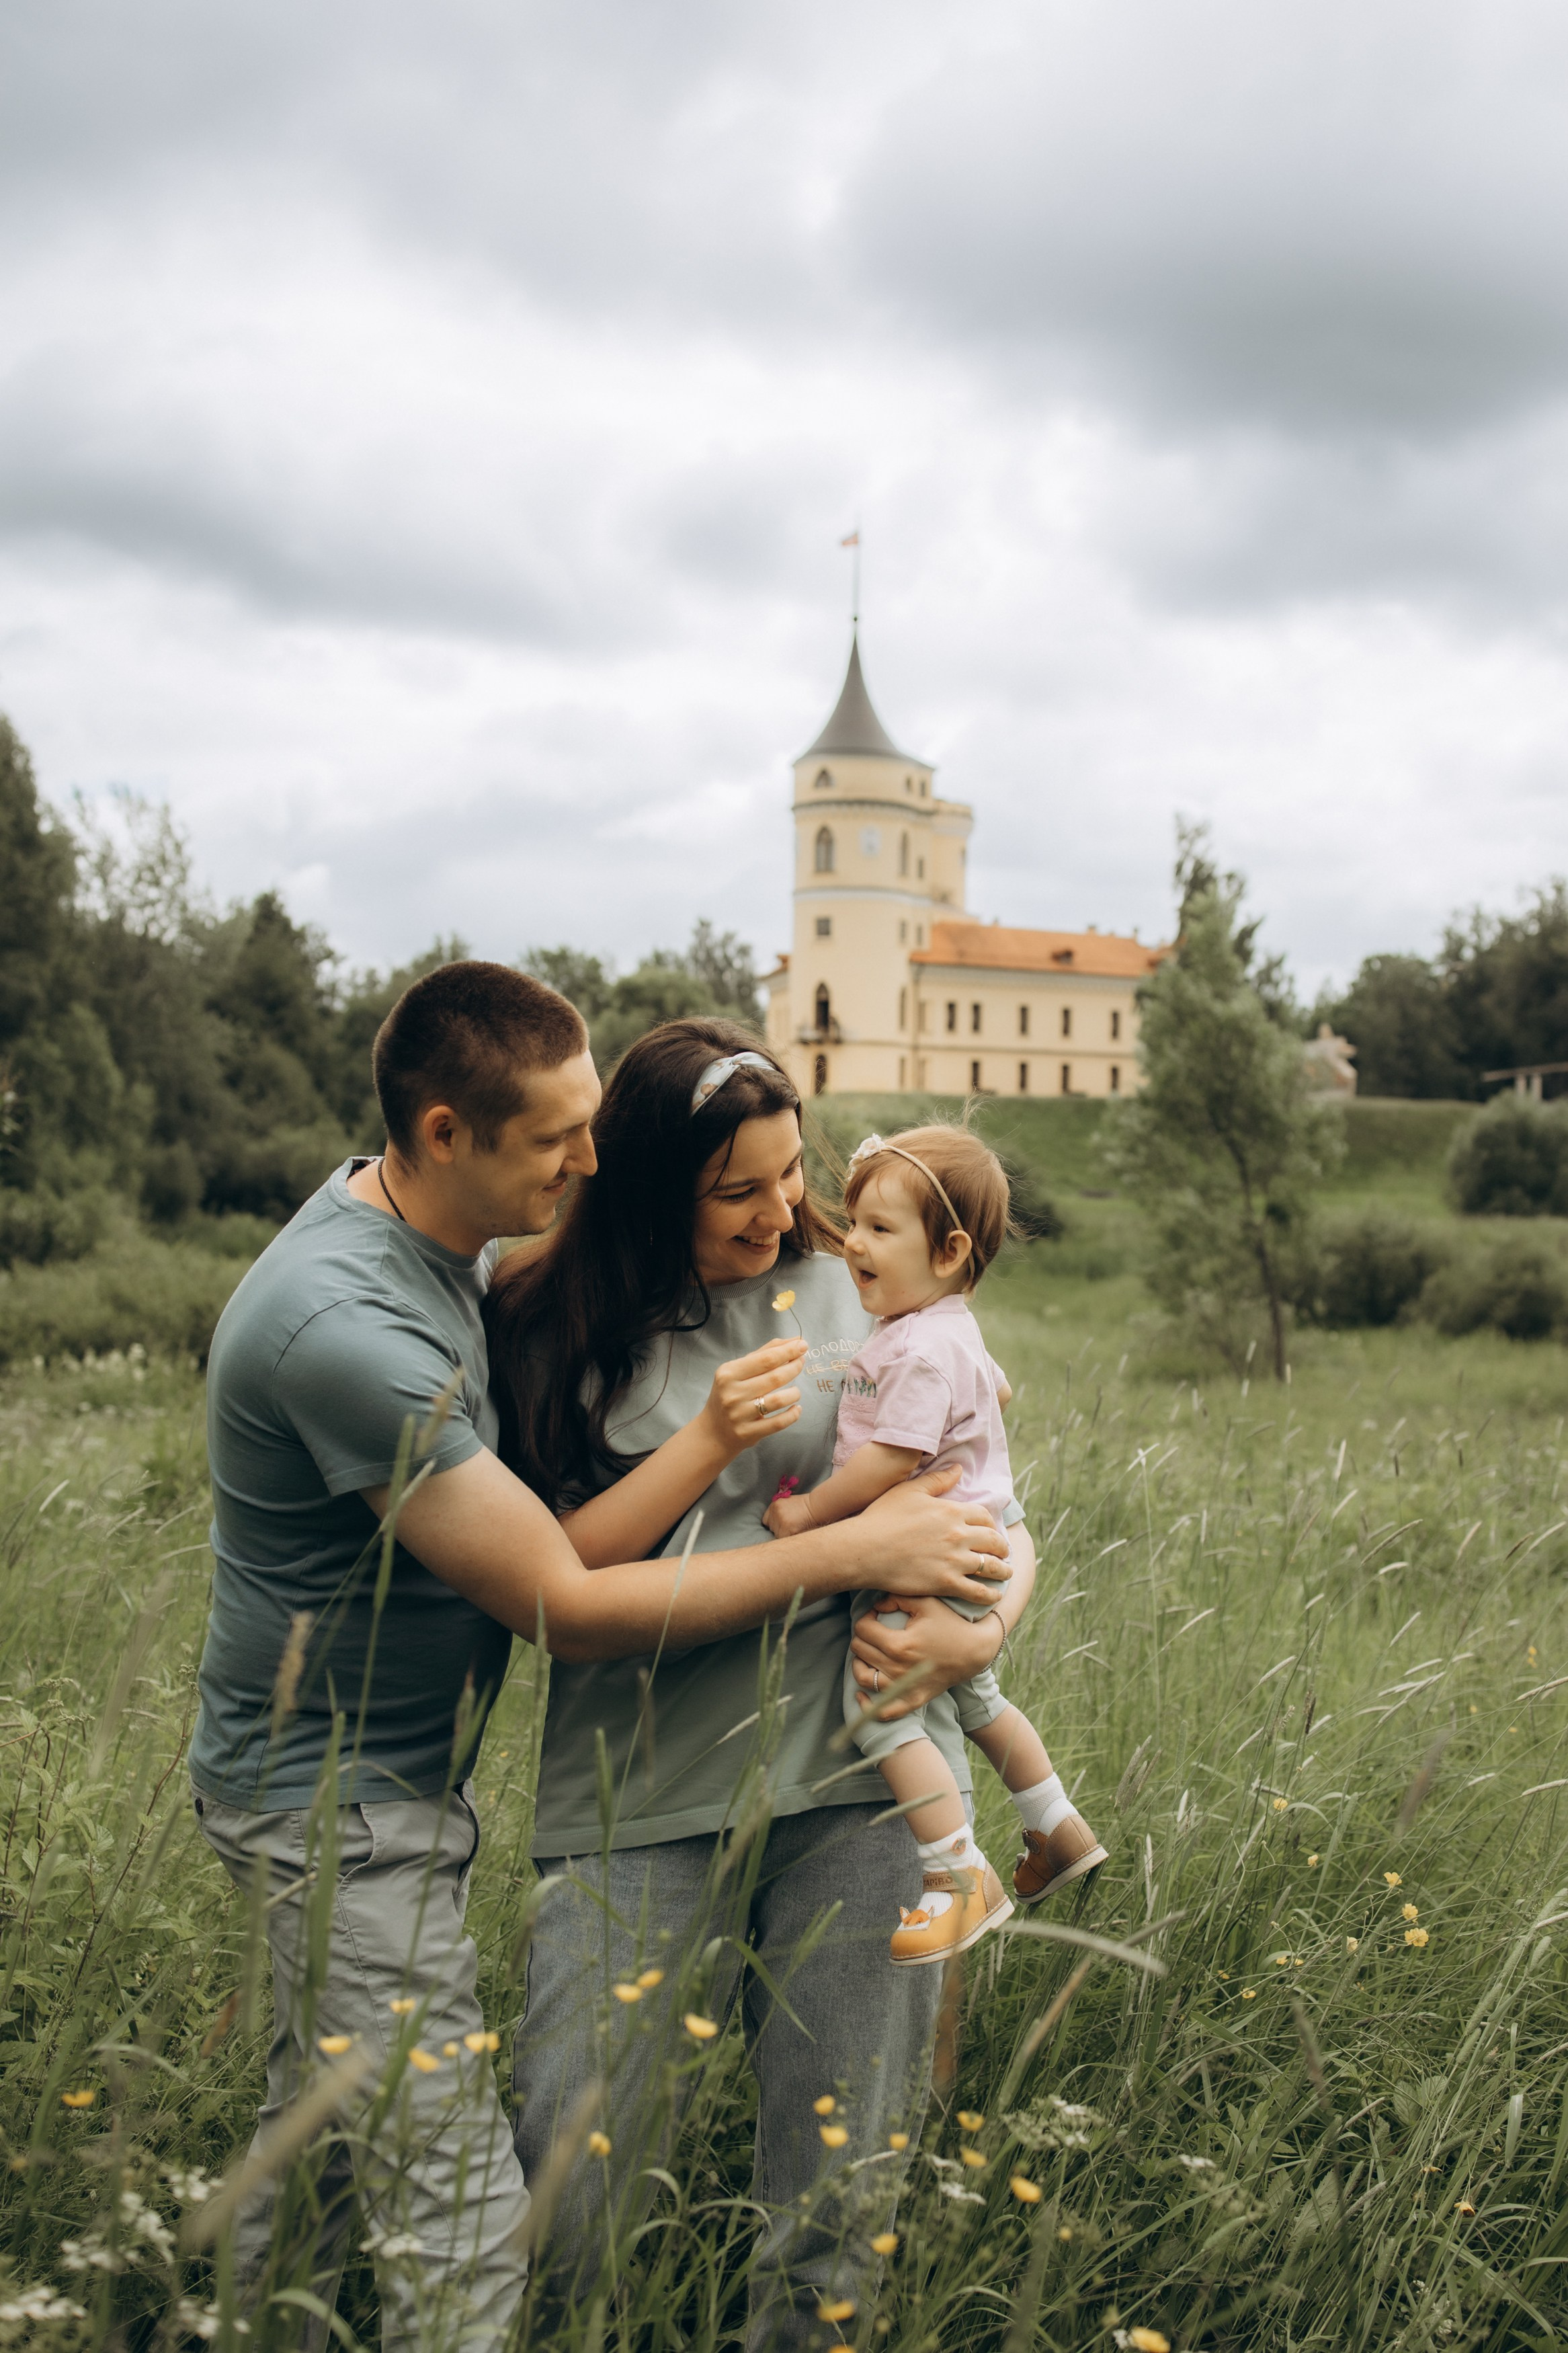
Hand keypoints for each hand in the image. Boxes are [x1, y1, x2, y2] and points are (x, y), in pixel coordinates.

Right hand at [698, 1338, 807, 1460]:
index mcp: (728, 1373)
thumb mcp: (737, 1371)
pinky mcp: (748, 1433)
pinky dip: (793, 1414)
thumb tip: (793, 1341)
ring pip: (778, 1400)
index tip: (802, 1345)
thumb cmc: (729, 1394)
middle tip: (801, 1362)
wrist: (713, 1431)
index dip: (788, 1351)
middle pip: (774, 1378)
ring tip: (796, 1391)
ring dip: (794, 1393)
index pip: (765, 1359)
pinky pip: (778, 1423)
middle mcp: (732, 1393)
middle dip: (794, 1367)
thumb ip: (764, 1353)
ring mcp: (739, 1415)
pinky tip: (796, 1408)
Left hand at [764, 1492, 816, 1538]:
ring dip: (784, 1534)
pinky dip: (789, 1537)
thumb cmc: (805, 1506)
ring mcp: (780, 1519)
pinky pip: (782, 1538)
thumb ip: (779, 1510)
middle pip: (771, 1528)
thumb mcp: (788, 1503)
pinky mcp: (786, 1528)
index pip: (766, 1520)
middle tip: (790, 1526)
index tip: (780, 1525)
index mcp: (774, 1504)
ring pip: (776, 1534)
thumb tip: (773, 1523)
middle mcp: (775, 1511)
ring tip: (794, 1528)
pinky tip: (796, 1531)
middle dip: (779, 1529)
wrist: (816, 1506)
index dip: (773, 1523)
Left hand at [849, 1592, 1002, 1717]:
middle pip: (860, 1650)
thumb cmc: (950, 1623)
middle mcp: (898, 1668)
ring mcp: (904, 1688)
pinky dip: (867, 1704)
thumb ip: (897, 1598)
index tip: (876, 1615)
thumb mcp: (926, 1602)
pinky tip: (860, 1694)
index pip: (863, 1629)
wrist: (974, 1650)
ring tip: (868, 1653)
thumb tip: (876, 1605)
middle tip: (875, 1630)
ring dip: (859, 1663)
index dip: (866, 1617)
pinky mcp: (912, 1700)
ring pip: (863, 1678)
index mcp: (899, 1644)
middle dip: (863, 1636)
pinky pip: (883, 1711)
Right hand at [851, 1468, 1008, 1602]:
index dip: (991, 1525)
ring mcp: (954, 1560)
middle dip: (1001, 1548)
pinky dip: (990, 1594)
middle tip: (1003, 1554)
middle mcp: (958, 1535)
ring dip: (1002, 1571)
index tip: (991, 1532)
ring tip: (1005, 1574)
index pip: (984, 1517)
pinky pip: (978, 1591)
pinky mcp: (946, 1583)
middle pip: (993, 1542)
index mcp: (952, 1511)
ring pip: (990, 1567)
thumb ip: (937, 1480)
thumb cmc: (882, 1517)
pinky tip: (994, 1595)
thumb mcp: (910, 1491)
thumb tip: (958, 1468)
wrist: (865, 1549)